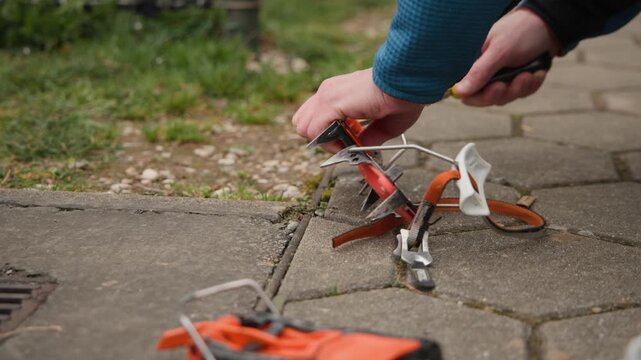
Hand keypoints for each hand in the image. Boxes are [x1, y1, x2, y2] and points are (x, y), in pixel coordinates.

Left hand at [292, 68, 423, 150]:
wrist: (407, 82)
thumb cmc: (402, 97)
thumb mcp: (384, 124)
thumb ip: (369, 136)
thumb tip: (362, 147)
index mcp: (338, 93)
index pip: (315, 119)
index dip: (328, 137)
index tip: (349, 144)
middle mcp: (328, 91)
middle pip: (303, 122)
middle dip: (320, 140)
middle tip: (342, 144)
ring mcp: (326, 94)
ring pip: (304, 127)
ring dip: (323, 142)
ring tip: (344, 144)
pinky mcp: (330, 101)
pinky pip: (315, 131)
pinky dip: (327, 143)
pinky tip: (345, 143)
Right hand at [454, 8, 560, 105]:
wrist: (549, 26)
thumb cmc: (519, 32)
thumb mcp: (499, 51)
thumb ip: (479, 72)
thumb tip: (458, 91)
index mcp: (474, 63)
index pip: (465, 90)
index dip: (476, 96)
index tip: (493, 89)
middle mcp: (485, 73)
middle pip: (485, 98)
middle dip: (502, 93)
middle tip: (512, 82)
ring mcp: (501, 78)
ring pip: (505, 97)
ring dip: (520, 88)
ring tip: (530, 73)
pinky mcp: (516, 82)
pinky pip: (521, 93)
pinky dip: (531, 85)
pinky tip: (537, 73)